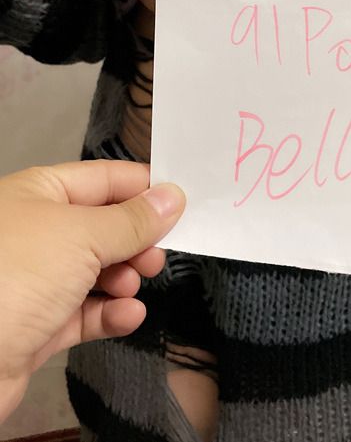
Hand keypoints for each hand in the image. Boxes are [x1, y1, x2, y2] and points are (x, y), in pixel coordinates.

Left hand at [0, 160, 185, 421]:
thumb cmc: (14, 276)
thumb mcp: (83, 235)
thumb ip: (132, 219)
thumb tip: (172, 197)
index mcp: (39, 193)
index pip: (103, 178)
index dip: (142, 187)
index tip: (181, 200)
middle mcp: (37, 231)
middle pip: (103, 226)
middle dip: (136, 239)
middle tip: (157, 254)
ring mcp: (36, 279)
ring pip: (97, 270)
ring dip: (125, 278)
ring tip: (133, 286)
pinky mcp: (38, 324)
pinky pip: (86, 312)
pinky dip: (111, 313)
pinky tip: (128, 315)